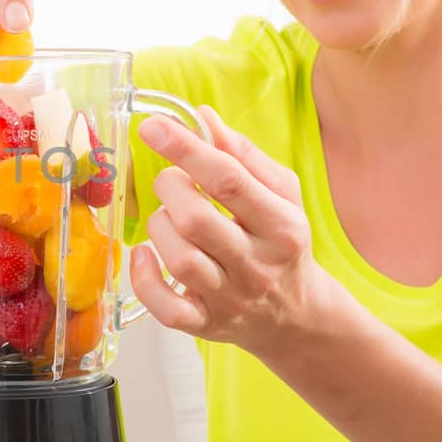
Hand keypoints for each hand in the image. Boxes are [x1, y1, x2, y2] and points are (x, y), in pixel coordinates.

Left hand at [128, 105, 340, 352]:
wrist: (296, 316)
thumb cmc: (281, 244)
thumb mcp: (281, 194)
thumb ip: (243, 154)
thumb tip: (201, 117)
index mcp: (281, 226)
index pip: (229, 180)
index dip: (185, 149)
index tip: (152, 126)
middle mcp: (257, 264)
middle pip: (196, 220)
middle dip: (170, 188)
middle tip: (172, 182)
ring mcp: (231, 299)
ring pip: (179, 259)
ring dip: (159, 228)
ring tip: (169, 218)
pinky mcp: (206, 325)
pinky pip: (166, 309)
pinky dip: (145, 279)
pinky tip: (145, 256)